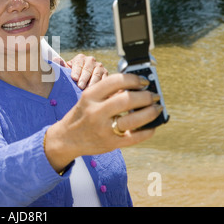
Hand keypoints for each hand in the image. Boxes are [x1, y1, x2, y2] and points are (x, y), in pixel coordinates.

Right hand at [44, 73, 158, 171]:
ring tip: (156, 109)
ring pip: (134, 120)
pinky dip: (148, 130)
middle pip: (127, 99)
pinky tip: (151, 126)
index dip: (134, 79)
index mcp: (90, 96)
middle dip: (146, 96)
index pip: (116, 81)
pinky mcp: (110, 143)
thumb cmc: (82, 115)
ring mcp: (103, 129)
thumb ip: (109, 92)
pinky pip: (135, 137)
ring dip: (151, 113)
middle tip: (153, 96)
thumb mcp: (89, 99)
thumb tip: (138, 87)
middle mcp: (96, 112)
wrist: (66, 138)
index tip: (143, 82)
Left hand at [54, 54, 107, 89]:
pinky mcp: (106, 74)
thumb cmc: (73, 75)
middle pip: (87, 70)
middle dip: (84, 78)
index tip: (74, 78)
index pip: (78, 64)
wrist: (84, 78)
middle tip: (80, 86)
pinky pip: (104, 79)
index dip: (76, 71)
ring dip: (92, 83)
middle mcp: (91, 60)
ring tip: (88, 90)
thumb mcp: (66, 70)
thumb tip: (54, 60)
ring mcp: (99, 67)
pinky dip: (101, 85)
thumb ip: (61, 66)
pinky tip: (98, 92)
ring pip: (96, 75)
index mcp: (80, 58)